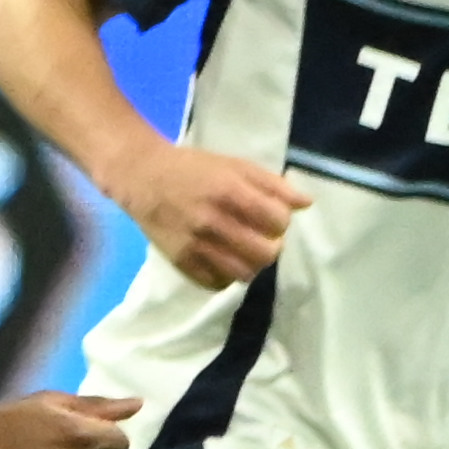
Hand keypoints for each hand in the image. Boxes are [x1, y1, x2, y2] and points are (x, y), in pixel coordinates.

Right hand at [121, 145, 302, 289]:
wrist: (142, 178)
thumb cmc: (193, 168)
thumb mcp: (235, 165)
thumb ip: (272, 184)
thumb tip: (305, 204)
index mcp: (230, 192)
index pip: (277, 221)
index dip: (281, 220)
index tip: (271, 216)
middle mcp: (213, 222)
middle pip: (265, 253)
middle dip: (271, 246)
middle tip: (263, 238)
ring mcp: (195, 245)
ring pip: (243, 273)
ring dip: (251, 264)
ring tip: (244, 251)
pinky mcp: (180, 262)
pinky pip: (216, 283)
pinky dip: (226, 275)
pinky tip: (223, 260)